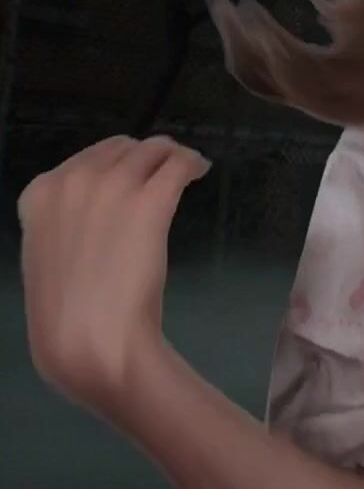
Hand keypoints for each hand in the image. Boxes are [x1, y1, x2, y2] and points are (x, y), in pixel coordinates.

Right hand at [17, 134, 210, 413]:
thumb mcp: (50, 257)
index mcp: (40, 195)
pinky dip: (193, 162)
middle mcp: (73, 180)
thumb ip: (69, 224)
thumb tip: (98, 213)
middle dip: (145, 158)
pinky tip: (199, 171)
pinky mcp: (151, 201)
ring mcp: (113, 187)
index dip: (115, 166)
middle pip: (122, 148)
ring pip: (153, 149)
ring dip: (171, 157)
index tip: (132, 177)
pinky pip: (179, 163)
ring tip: (185, 170)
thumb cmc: (67, 312)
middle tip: (163, 175)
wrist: (88, 341)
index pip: (86, 158)